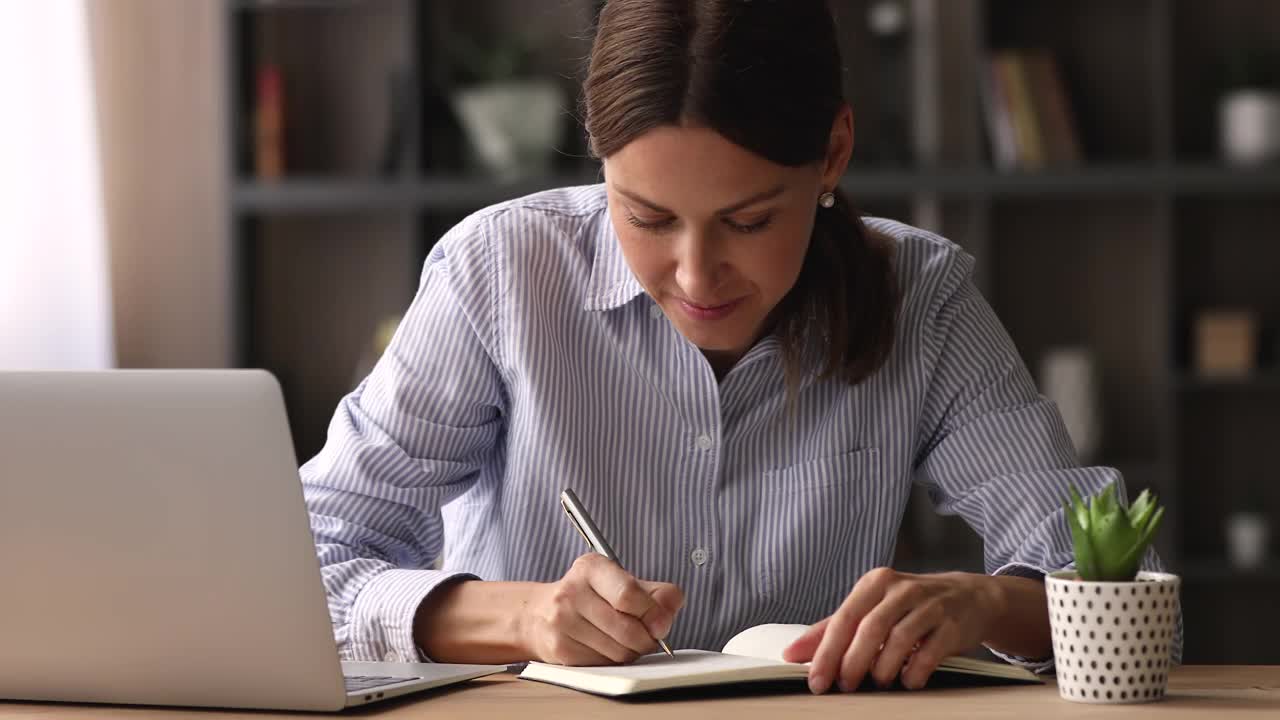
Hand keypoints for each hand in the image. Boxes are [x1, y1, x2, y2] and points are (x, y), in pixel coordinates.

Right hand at [520, 553, 683, 664]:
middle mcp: (572, 591)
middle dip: (646, 640)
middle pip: (627, 629)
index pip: (628, 594)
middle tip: (648, 638)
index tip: (661, 624)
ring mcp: (562, 621)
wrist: (540, 615)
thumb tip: (668, 613)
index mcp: (592, 567)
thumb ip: (658, 594)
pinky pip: (603, 665)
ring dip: (631, 653)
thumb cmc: (592, 598)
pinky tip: (606, 648)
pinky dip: (613, 662)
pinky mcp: (559, 649)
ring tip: (626, 642)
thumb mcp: (625, 583)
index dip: (653, 614)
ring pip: (617, 652)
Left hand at [781, 567, 1002, 692]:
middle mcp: (901, 590)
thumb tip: (792, 653)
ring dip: (883, 668)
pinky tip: (908, 680)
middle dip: (852, 663)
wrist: (970, 597)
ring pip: (899, 639)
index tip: (816, 680)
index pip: (844, 618)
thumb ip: (833, 629)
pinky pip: (930, 651)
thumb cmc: (911, 605)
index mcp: (875, 583)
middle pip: (870, 628)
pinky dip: (915, 670)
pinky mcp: (953, 624)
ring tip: (878, 683)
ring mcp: (930, 605)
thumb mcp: (871, 608)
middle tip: (845, 687)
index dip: (827, 652)